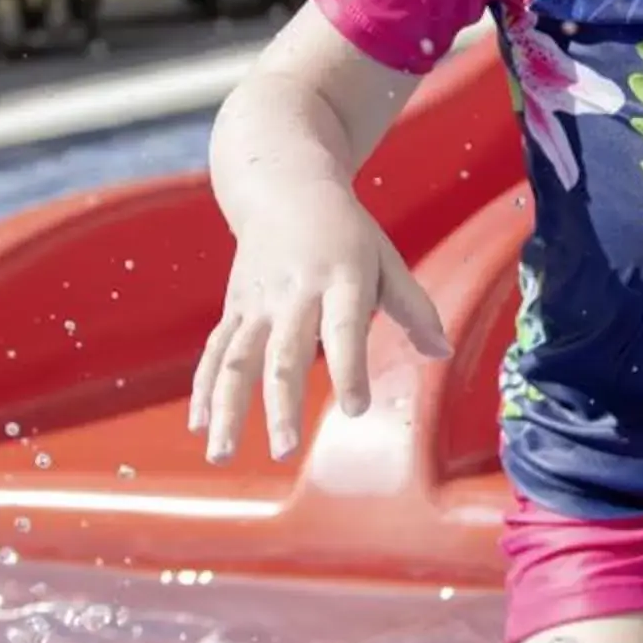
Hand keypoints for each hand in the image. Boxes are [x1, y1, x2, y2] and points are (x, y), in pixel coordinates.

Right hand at [188, 183, 452, 461]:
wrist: (283, 188)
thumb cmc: (345, 233)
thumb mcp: (385, 259)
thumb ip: (414, 308)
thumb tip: (443, 352)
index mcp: (339, 280)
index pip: (344, 329)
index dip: (349, 369)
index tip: (357, 409)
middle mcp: (294, 294)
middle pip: (284, 354)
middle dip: (281, 405)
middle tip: (284, 450)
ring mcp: (257, 303)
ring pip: (238, 359)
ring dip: (229, 409)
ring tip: (221, 454)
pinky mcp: (234, 308)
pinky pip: (216, 352)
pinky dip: (204, 389)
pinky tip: (199, 427)